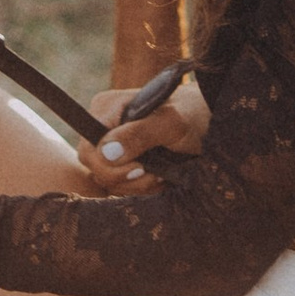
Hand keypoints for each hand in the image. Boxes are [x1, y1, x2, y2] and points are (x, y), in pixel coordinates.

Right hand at [69, 72, 209, 195]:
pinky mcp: (120, 161)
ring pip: (107, 181)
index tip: (140, 167)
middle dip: (126, 178)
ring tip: (160, 174)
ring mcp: (110, 145)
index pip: (88, 148)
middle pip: (95, 168)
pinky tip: (157, 177)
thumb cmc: (190, 117)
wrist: (205, 123)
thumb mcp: (170, 124)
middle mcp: (102, 125)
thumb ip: (138, 135)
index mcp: (106, 108)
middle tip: (154, 173)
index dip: (110, 166)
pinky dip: (139, 187)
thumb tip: (107, 152)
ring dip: (136, 185)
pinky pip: (118, 185)